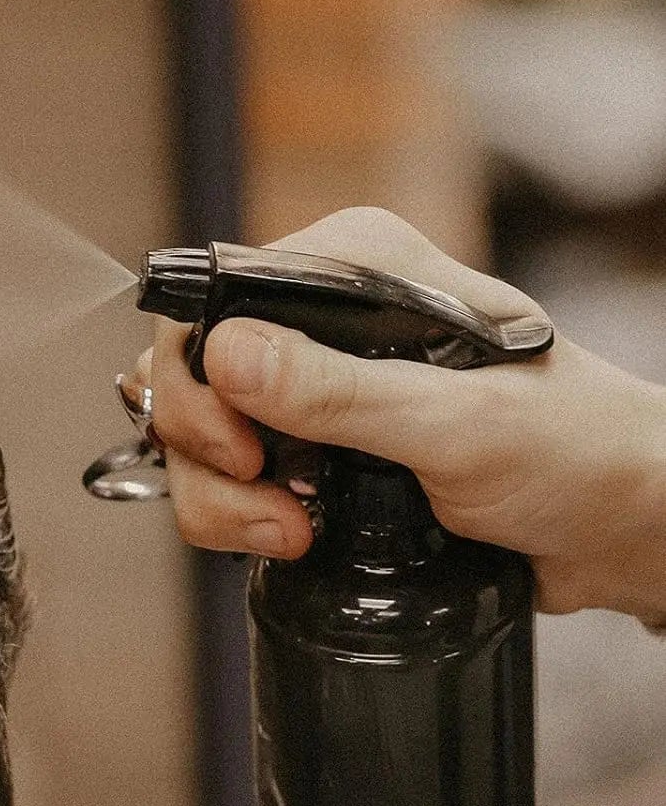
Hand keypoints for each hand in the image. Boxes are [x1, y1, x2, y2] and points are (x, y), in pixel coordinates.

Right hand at [138, 206, 665, 619]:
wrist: (616, 527)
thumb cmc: (573, 454)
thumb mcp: (456, 426)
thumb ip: (341, 392)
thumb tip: (228, 352)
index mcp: (360, 269)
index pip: (219, 294)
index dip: (201, 375)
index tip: (240, 444)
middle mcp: (325, 321)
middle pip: (189, 372)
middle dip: (209, 450)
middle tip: (265, 493)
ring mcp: (312, 391)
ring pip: (196, 436)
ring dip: (223, 500)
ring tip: (293, 531)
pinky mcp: (309, 451)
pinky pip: (225, 481)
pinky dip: (238, 519)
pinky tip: (294, 536)